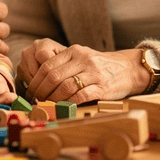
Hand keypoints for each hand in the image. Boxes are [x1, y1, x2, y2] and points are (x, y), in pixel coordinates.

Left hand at [18, 40, 146, 102]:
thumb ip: (63, 65)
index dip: (36, 80)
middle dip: (41, 91)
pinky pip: (82, 96)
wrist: (128, 69)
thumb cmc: (99, 66)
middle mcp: (83, 60)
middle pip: (54, 76)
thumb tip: (39, 81)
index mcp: (74, 51)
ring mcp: (94, 73)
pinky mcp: (103, 87)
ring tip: (48, 106)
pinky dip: (70, 103)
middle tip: (36, 101)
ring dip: (53, 99)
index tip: (30, 91)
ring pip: (66, 86)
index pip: (47, 65)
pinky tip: (64, 108)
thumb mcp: (81, 58)